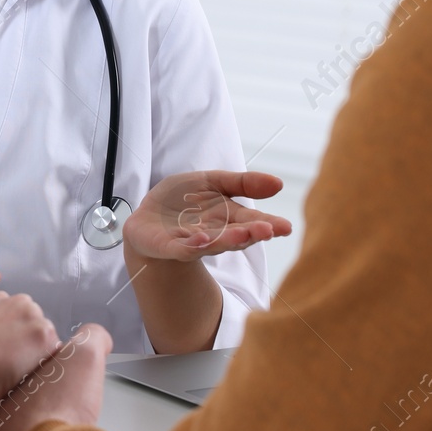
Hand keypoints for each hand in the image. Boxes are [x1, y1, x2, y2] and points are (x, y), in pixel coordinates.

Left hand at [122, 170, 291, 262]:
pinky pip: (183, 248)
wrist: (147, 219)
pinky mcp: (171, 247)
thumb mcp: (212, 182)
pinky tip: (201, 238)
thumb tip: (279, 183)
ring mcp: (194, 242)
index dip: (268, 224)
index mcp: (229, 218)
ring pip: (213, 243)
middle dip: (252, 233)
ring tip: (244, 234)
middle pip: (237, 235)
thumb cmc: (183, 200)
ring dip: (228, 239)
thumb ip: (242, 182)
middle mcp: (216, 233)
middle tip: (269, 230)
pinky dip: (192, 246)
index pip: (252, 221)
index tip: (285, 226)